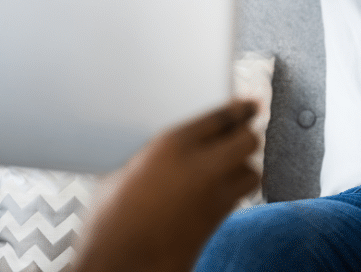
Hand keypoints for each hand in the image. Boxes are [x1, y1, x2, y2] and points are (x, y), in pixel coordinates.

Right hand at [71, 100, 261, 271]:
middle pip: (248, 140)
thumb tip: (164, 146)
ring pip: (252, 171)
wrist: (120, 264)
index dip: (240, 108)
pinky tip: (218, 190)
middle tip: (238, 133)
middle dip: (246, 135)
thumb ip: (151, 152)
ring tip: (229, 164)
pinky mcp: (217, 221)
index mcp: (172, 145)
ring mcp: (213, 196)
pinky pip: (239, 196)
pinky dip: (235, 189)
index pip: (221, 116)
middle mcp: (200, 167)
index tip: (250, 104)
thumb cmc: (109, 219)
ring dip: (244, 165)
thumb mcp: (120, 171)